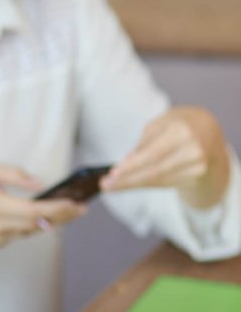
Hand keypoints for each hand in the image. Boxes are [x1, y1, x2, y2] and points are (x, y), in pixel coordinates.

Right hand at [0, 163, 85, 246]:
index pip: (33, 211)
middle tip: (82, 208)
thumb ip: (11, 173)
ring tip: (70, 211)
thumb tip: (39, 183)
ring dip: (51, 221)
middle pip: (39, 224)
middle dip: (63, 217)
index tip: (76, 204)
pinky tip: (41, 216)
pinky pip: (19, 233)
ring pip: (31, 230)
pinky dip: (30, 224)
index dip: (57, 209)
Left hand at [101, 107, 229, 208]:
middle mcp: (193, 149)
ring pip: (158, 179)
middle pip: (155, 170)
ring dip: (131, 184)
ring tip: (110, 186)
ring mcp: (197, 165)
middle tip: (105, 185)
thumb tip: (126, 164)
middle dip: (127, 179)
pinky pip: (164, 183)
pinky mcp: (196, 176)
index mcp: (181, 130)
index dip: (132, 165)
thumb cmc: (175, 125)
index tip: (112, 173)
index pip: (153, 153)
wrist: (208, 132)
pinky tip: (128, 184)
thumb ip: (144, 144)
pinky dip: (144, 184)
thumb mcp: (160, 125)